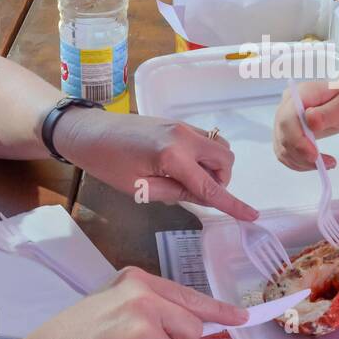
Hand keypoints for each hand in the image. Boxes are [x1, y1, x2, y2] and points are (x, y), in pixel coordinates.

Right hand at [20, 266, 247, 338]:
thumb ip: (148, 304)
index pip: (189, 296)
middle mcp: (145, 300)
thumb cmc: (75, 335)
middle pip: (192, 328)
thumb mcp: (111, 301)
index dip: (219, 310)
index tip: (242, 317)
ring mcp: (145, 330)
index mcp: (138, 282)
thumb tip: (189, 318)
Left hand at [55, 109, 257, 220]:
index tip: (251, 215)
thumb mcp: (139, 188)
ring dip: (213, 167)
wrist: (87, 132)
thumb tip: (202, 196)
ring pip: (218, 147)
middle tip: (195, 194)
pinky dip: (203, 156)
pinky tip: (180, 166)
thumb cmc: (106, 164)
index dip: (232, 204)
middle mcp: (184, 136)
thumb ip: (176, 193)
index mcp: (173, 156)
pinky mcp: (177, 123)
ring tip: (186, 180)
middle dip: (220, 180)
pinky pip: (205, 140)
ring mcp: (182, 126)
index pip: (210, 186)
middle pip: (225, 160)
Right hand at [272, 80, 338, 171]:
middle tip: (326, 163)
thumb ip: (329, 112)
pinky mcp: (287, 133)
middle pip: (283, 135)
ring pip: (282, 148)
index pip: (287, 119)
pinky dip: (300, 163)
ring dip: (302, 162)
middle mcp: (287, 105)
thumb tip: (310, 120)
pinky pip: (286, 153)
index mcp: (301, 94)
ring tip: (327, 163)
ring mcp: (285, 119)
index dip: (297, 140)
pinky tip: (317, 163)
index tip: (315, 155)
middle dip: (301, 155)